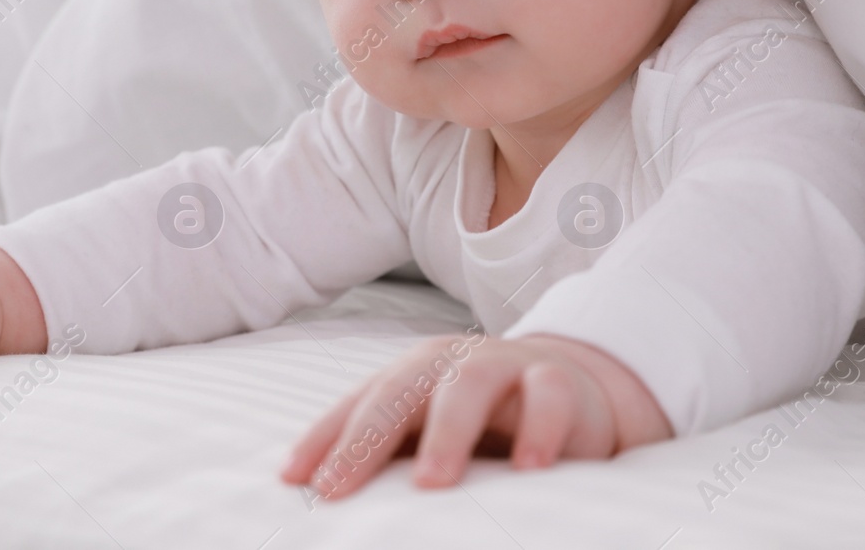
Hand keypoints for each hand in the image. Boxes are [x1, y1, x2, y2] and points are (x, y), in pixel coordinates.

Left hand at [279, 331, 672, 499]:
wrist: (571, 384)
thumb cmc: (481, 423)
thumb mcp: (429, 436)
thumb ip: (388, 460)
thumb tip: (320, 499)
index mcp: (409, 377)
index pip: (357, 405)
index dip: (324, 440)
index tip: (294, 481)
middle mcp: (449, 365)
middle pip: (399, 390)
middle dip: (365, 438)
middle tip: (338, 487)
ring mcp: (502, 367)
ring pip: (468, 385)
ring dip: (447, 433)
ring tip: (432, 483)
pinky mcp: (557, 380)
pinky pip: (547, 396)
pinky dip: (539, 428)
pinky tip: (531, 469)